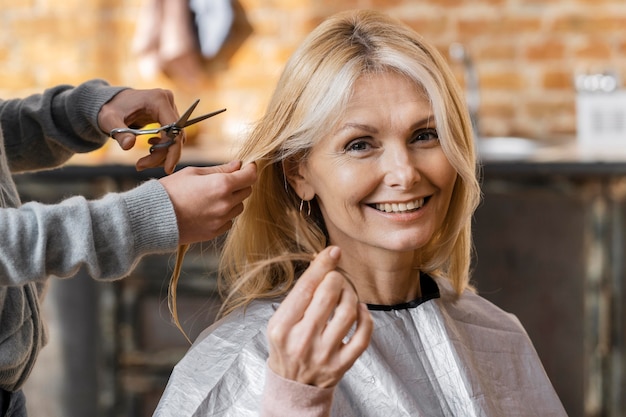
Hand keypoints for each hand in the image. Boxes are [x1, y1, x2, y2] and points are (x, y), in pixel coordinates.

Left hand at [97, 88, 182, 173]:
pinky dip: (163, 148)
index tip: (167, 169)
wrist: (111, 101)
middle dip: (162, 155)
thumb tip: (129, 145)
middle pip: (176, 136)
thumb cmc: (110, 108)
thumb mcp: (110, 121)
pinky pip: (172, 136)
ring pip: (175, 139)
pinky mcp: (168, 114)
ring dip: (162, 154)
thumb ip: (120, 133)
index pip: (174, 130)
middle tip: (141, 165)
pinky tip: (150, 148)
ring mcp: (170, 108)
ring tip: (143, 161)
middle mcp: (168, 102)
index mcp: (158, 100)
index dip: (173, 151)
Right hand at [159, 161, 256, 243]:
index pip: (250, 176)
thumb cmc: (170, 190)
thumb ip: (220, 169)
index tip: (248, 166)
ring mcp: (221, 220)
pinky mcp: (215, 232)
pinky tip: (206, 210)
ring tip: (210, 197)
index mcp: (222, 185)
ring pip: (238, 207)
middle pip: (246, 191)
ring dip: (232, 200)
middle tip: (224, 180)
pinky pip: (228, 221)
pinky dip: (223, 215)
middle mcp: (226, 204)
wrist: (153, 218)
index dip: (251, 169)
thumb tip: (238, 165)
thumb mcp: (194, 173)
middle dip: (239, 184)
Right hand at [267, 246, 372, 387]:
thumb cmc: (287, 346)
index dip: (323, 265)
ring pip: (348, 312)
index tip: (333, 252)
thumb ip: (300, 295)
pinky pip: (363, 335)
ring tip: (347, 293)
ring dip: (352, 295)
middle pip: (329, 294)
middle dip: (337, 279)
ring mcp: (323, 355)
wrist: (292, 386)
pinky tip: (360, 310)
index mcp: (282, 327)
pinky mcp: (341, 365)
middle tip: (337, 279)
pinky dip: (365, 317)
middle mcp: (302, 340)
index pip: (306, 287)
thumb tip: (325, 262)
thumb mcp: (281, 320)